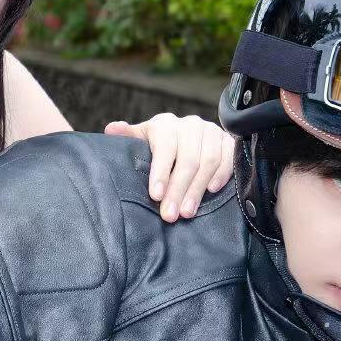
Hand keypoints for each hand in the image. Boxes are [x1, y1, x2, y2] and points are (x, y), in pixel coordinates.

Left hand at [105, 113, 236, 221]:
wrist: (190, 136)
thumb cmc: (160, 144)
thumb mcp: (142, 139)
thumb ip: (128, 136)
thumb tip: (111, 129)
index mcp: (166, 125)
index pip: (164, 147)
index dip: (161, 172)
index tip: (155, 195)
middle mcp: (190, 125)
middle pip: (187, 160)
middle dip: (178, 190)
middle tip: (170, 215)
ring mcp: (211, 132)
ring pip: (208, 161)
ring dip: (198, 189)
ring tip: (188, 211)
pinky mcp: (228, 141)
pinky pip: (229, 157)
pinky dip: (222, 174)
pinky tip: (212, 191)